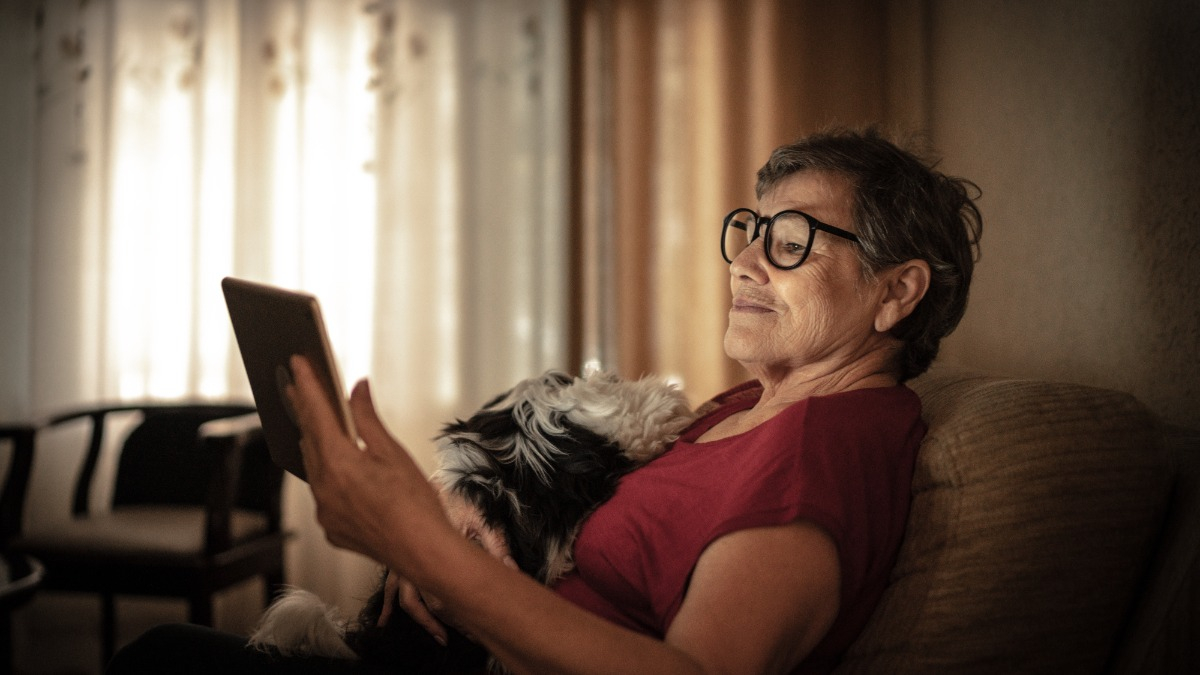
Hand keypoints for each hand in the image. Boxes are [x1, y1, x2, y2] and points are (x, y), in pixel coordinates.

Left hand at [287, 356, 452, 567]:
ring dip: (312, 443)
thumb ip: (369, 418)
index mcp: (339, 464)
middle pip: (307, 439)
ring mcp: (325, 511)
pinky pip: (322, 494)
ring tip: (313, 421)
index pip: (316, 413)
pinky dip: (326, 475)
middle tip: (297, 385)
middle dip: (303, 411)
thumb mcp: (394, 453)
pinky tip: (336, 467)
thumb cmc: (416, 505)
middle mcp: (323, 488)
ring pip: (311, 468)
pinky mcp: (332, 528)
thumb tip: (358, 389)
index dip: (307, 385)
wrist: (424, 553)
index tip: (297, 364)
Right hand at [376, 488, 518, 643]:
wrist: (429, 482)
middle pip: (427, 603)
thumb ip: (495, 544)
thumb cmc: (453, 497)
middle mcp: (414, 559)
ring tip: (436, 636)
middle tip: (464, 635)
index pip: (445, 596)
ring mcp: (401, 560)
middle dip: (445, 622)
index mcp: (437, 551)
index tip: (473, 628)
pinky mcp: (395, 558)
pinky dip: (388, 605)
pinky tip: (385, 620)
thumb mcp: (479, 518)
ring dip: (421, 620)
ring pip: (407, 600)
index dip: (459, 617)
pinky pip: (390, 587)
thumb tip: (510, 568)